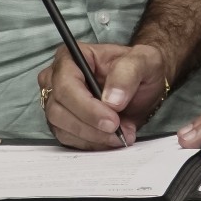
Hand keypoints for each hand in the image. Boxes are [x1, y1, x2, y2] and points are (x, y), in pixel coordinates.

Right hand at [37, 42, 168, 149]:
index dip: (86, 106)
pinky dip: (91, 143)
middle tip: (119, 131)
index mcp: (71, 57)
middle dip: (90, 125)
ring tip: (121, 133)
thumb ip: (127, 74)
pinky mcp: (63, 122)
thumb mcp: (143, 61)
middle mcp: (57, 78)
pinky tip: (111, 138)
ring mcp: (57, 102)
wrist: (143, 84)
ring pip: (61, 127)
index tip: (112, 121)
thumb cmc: (139, 67)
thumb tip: (111, 99)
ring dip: (93, 137)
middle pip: (58, 109)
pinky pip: (68, 139)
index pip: (65, 84)